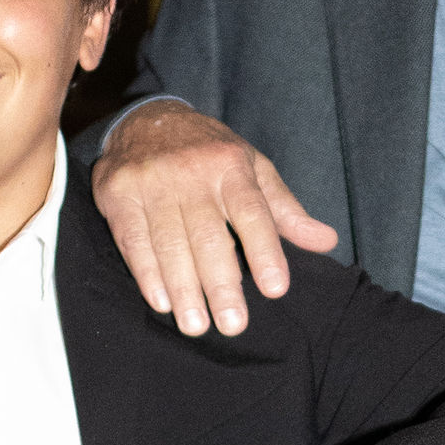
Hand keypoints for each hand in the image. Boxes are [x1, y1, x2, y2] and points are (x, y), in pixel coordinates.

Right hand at [91, 100, 338, 336]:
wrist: (145, 118)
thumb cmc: (209, 154)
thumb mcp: (253, 169)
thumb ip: (285, 210)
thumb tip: (326, 241)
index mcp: (231, 167)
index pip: (252, 213)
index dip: (264, 251)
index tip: (275, 289)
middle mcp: (191, 173)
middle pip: (209, 235)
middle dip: (221, 284)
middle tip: (233, 325)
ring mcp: (152, 183)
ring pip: (170, 242)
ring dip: (183, 288)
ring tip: (196, 326)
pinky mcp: (119, 194)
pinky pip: (133, 239)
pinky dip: (147, 273)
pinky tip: (161, 302)